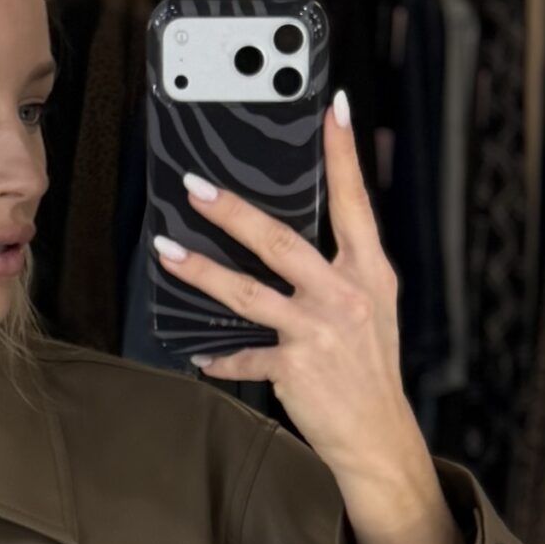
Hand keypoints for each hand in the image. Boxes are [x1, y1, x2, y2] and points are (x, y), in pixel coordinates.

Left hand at [150, 93, 423, 489]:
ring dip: (201, 271)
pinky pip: (244, 357)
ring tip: (166, 252)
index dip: (343, 155)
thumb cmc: (371, 366)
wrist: (378, 433)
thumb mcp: (375, 306)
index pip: (354, 203)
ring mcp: (318, 331)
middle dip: (233, 212)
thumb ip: (345, 267)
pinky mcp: (295, 368)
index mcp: (368, 272)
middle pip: (280, 241)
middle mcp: (344, 295)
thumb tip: (304, 234)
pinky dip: (219, 357)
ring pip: (247, 293)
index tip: (333, 109)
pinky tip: (197, 351)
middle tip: (196, 187)